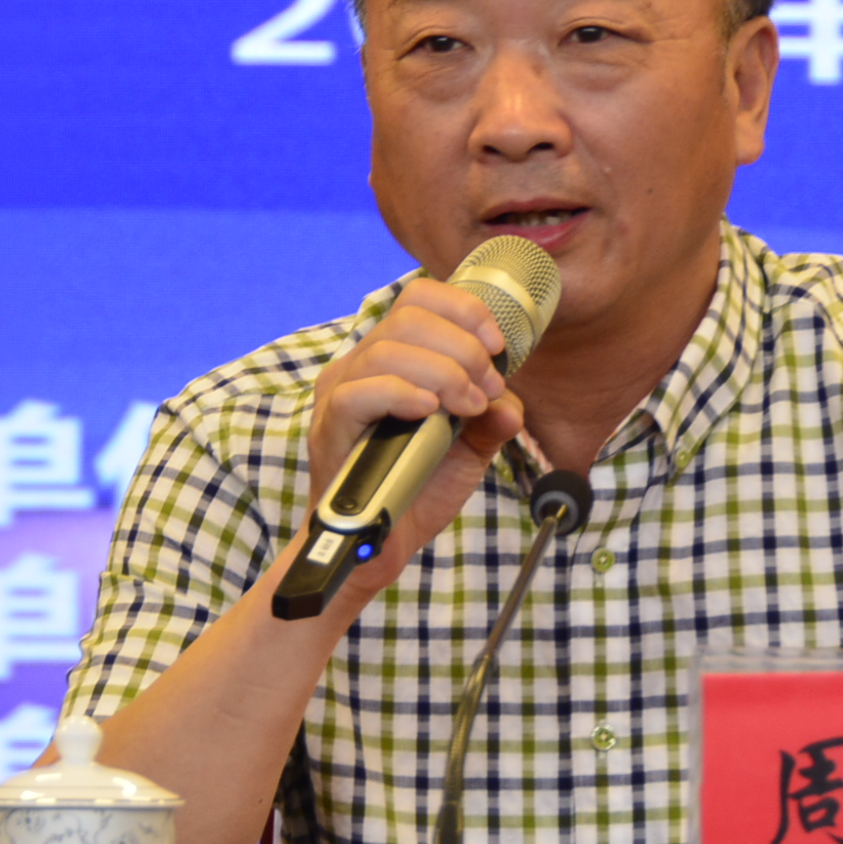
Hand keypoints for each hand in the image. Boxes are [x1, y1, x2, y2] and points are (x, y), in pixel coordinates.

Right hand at [302, 275, 525, 615]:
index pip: (420, 298)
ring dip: (444, 372)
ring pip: (389, 349)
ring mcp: (341, 391)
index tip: (498, 346)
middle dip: (463, 348)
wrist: (381, 545)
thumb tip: (511, 406)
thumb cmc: (416, 487)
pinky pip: (360, 392)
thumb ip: (493, 421)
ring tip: (467, 407)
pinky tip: (430, 412)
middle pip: (409, 317)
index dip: (464, 310)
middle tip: (486, 391)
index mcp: (393, 355)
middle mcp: (362, 363)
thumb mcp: (470, 449)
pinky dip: (403, 394)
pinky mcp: (331, 426)